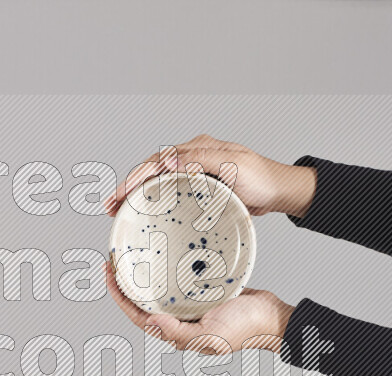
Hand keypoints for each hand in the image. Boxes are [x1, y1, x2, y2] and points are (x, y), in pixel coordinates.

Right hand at [105, 134, 316, 216]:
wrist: (280, 192)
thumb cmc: (262, 179)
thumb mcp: (234, 166)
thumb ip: (202, 160)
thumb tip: (168, 158)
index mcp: (198, 149)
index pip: (158, 160)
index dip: (136, 177)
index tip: (121, 194)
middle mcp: (194, 157)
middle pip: (152, 169)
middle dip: (129, 186)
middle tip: (111, 207)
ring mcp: (196, 172)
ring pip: (159, 180)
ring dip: (138, 193)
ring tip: (119, 210)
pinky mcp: (201, 186)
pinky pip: (172, 191)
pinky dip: (155, 199)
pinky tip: (144, 210)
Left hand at [105, 262, 293, 354]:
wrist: (273, 317)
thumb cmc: (246, 329)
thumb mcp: (211, 334)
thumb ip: (180, 332)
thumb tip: (150, 322)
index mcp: (177, 333)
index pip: (138, 316)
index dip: (119, 297)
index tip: (109, 274)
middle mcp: (180, 320)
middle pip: (144, 302)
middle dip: (126, 283)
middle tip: (113, 260)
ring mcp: (192, 306)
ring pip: (159, 290)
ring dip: (145, 275)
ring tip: (132, 255)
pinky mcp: (204, 292)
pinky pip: (179, 280)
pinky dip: (168, 268)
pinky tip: (163, 253)